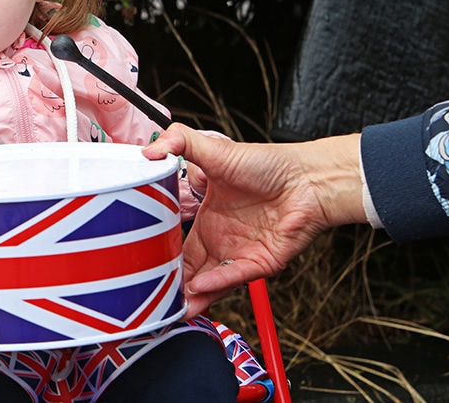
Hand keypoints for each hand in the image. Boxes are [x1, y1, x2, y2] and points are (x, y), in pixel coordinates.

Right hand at [143, 124, 364, 316]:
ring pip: (209, 282)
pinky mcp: (261, 263)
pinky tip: (199, 287)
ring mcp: (240, 253)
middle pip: (189, 270)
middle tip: (147, 292)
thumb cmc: (267, 164)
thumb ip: (180, 142)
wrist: (308, 177)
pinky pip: (234, 277)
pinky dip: (216, 283)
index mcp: (208, 219)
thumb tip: (149, 150)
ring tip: (169, 305)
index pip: (177, 244)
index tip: (140, 261)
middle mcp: (222, 240)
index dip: (160, 254)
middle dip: (170, 284)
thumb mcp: (215, 151)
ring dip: (191, 294)